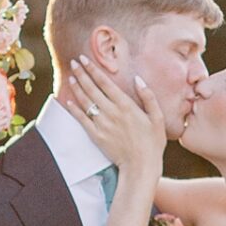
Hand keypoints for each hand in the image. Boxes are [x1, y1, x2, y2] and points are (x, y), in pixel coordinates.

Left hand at [69, 53, 165, 182]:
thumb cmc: (152, 142)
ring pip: (85, 101)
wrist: (141, 165)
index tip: (85, 59)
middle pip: (92, 89)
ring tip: (71, 77)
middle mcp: (112, 112)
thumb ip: (148, 97)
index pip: (105, 83)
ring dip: (77, 88)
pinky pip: (82, 119)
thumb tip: (138, 80)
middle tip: (74, 63)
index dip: (94, 70)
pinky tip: (68, 100)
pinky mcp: (96, 135)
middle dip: (82, 74)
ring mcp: (102, 124)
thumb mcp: (157, 118)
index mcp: (126, 105)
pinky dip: (74, 109)